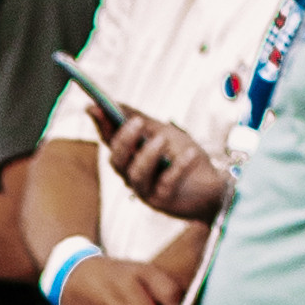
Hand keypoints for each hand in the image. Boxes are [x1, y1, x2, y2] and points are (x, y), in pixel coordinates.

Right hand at [103, 108, 227, 221]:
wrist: (210, 184)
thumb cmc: (183, 157)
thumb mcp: (163, 132)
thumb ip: (141, 120)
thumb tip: (117, 104)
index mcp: (129, 156)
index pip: (109, 140)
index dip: (100, 125)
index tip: (94, 107)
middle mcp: (131, 174)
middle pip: (117, 160)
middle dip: (124, 140)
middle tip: (137, 122)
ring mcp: (145, 189)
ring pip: (136, 174)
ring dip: (148, 155)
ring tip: (162, 139)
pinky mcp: (163, 200)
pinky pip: (167, 182)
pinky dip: (178, 167)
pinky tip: (190, 154)